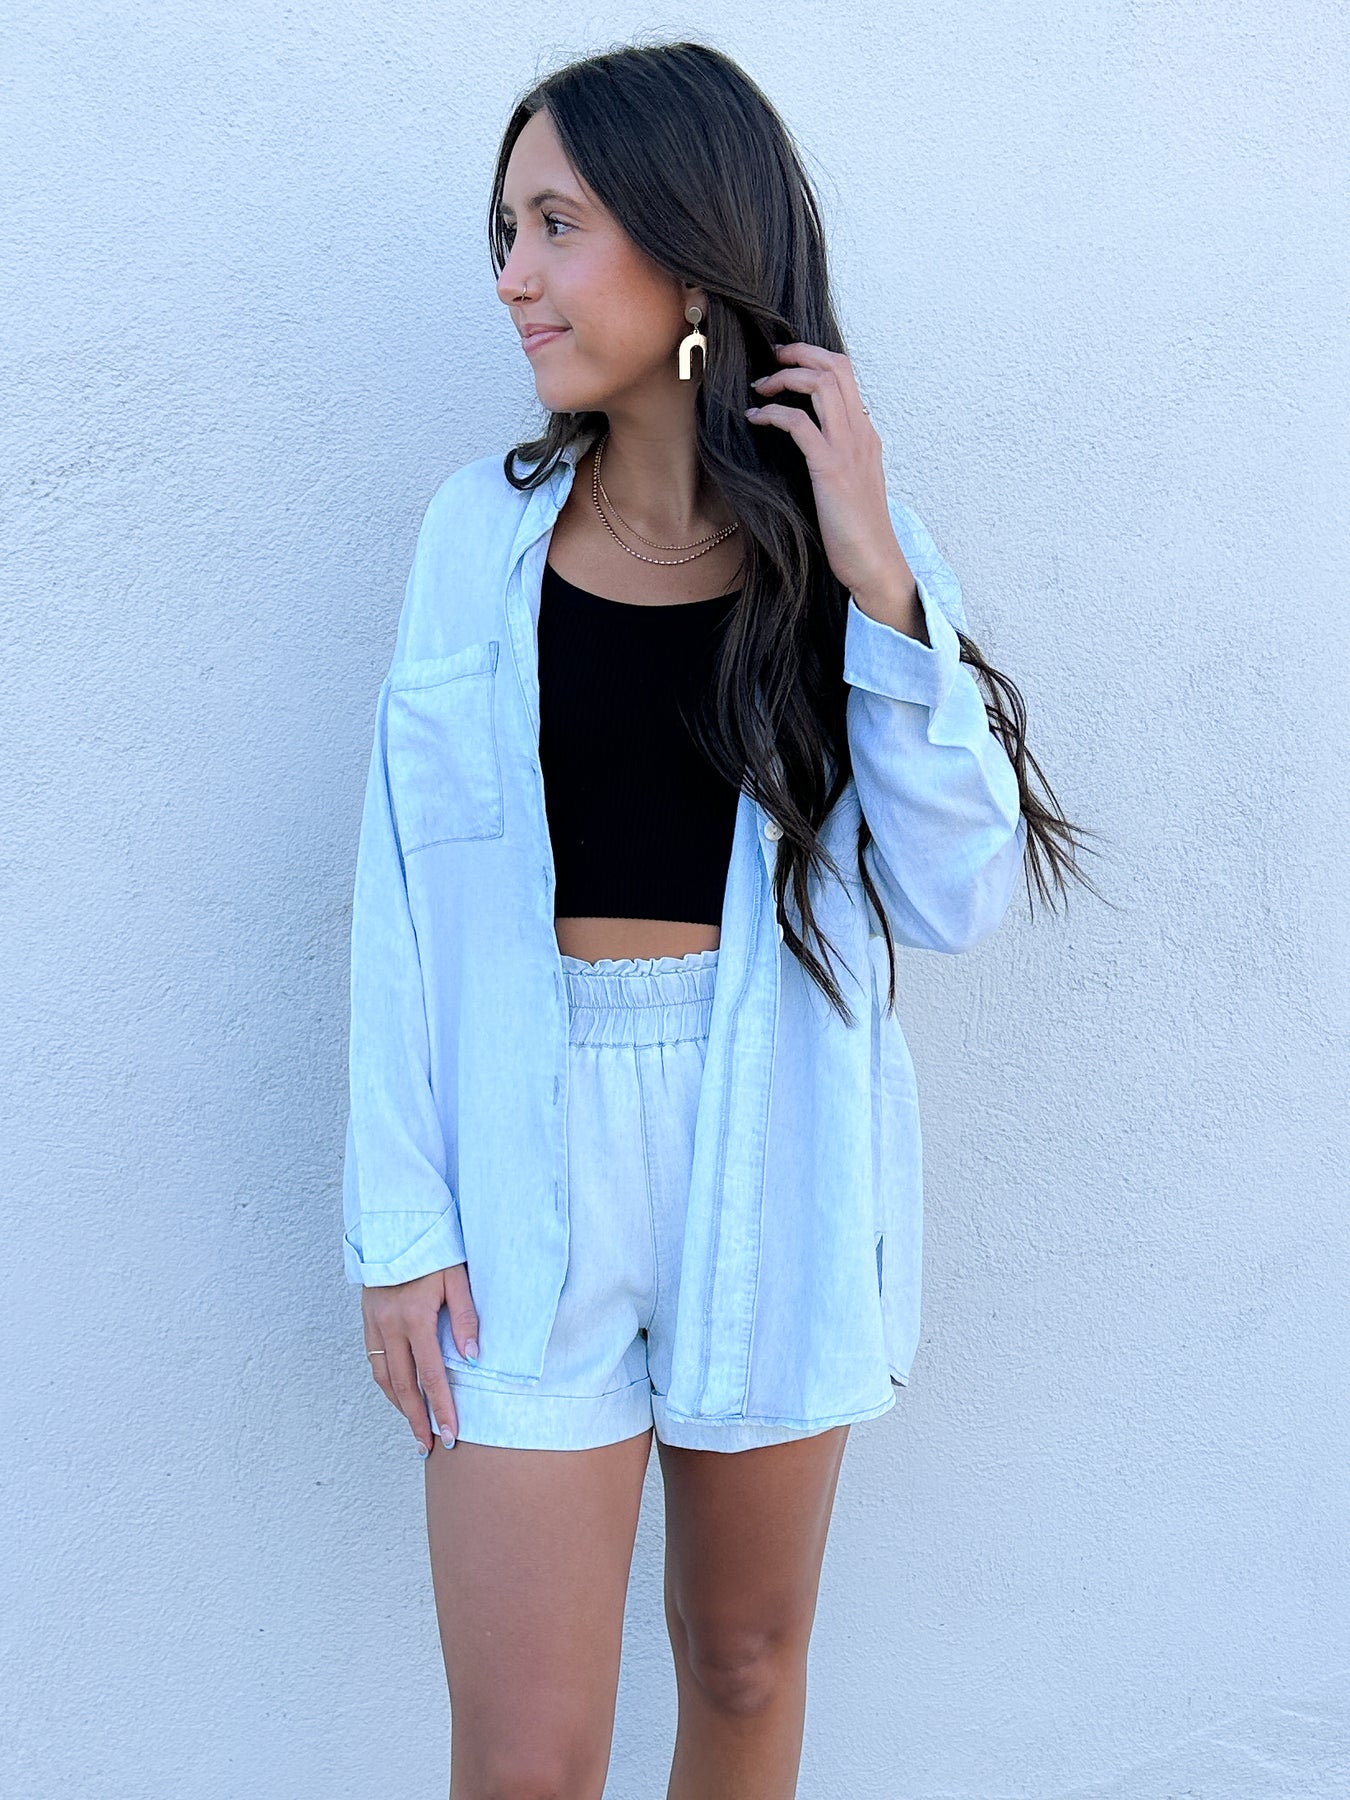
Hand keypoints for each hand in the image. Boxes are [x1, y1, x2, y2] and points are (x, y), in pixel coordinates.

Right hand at [361, 1262, 479, 1453]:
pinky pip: (375, 1361)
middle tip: (428, 1447)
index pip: (431, 1376)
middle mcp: (390, 1326)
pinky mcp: (368, 1320)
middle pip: (402, 1386)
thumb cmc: (434, 1251)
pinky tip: (399, 1395)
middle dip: (416, 1420)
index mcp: (414, 1318)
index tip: (450, 1434)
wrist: (396, 1226)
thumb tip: (473, 1359)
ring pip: (384, 1377)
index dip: (441, 1409)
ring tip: (415, 1428)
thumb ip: (466, 1319)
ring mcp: (374, 1324)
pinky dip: (387, 1384)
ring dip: (399, 1406)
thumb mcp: (457, 1279)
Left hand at [745, 342, 910, 599]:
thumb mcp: (851, 483)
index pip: (846, 374)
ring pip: (821, 385)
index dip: (813, 357)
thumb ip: (838, 456)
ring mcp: (848, 449)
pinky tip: (755, 418)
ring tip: (760, 387)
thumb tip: (810, 442)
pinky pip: (799, 424)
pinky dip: (774, 413)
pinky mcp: (830, 469)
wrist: (875, 562)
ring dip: (785, 377)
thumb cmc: (858, 531)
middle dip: (798, 353)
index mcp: (865, 434)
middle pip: (835, 367)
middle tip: (770, 361)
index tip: (785, 362)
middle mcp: (860, 433)